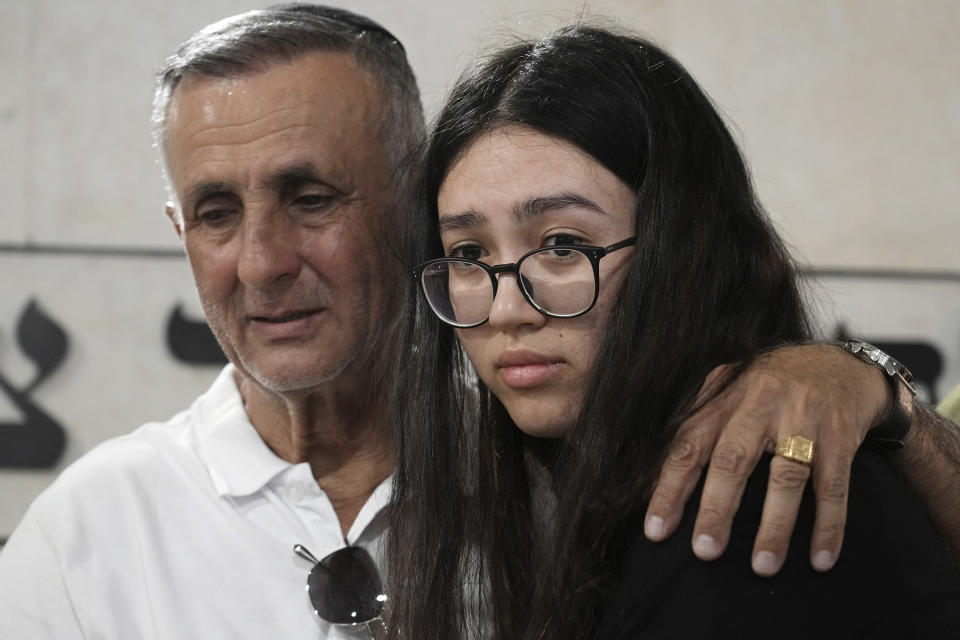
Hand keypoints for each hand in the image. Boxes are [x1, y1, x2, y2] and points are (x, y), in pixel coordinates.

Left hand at [643, 344, 889, 575]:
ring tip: (762, 567)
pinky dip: (828, 524)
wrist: (841, 364)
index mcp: (724, 396)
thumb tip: (646, 485)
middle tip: (704, 552)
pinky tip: (820, 559)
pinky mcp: (842, 434)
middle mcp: (760, 401)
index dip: (670, 487)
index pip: (688, 444)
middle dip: (716, 508)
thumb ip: (694, 430)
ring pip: (786, 475)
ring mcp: (803, 416)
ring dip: (774, 526)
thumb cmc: (771, 389)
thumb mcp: (729, 395)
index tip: (656, 531)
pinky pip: (834, 485)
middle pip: (733, 458)